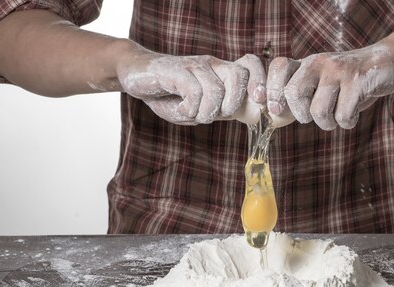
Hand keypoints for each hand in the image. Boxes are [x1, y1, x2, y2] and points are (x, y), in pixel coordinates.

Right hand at [116, 46, 264, 124]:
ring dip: (206, 111)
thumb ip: (217, 111)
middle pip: (238, 75)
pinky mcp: (175, 69)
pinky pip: (193, 91)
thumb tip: (236, 115)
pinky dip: (189, 108)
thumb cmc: (168, 93)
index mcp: (221, 72)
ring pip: (215, 89)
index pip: (250, 66)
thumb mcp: (197, 107)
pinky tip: (180, 109)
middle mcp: (211, 64)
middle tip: (212, 115)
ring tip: (191, 114)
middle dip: (231, 104)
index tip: (256, 105)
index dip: (258, 83)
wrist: (135, 73)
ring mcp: (193, 65)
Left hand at [266, 41, 393, 129]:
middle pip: (293, 94)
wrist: (389, 62)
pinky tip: (354, 113)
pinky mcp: (358, 81)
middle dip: (302, 115)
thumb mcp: (323, 82)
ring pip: (318, 111)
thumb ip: (301, 95)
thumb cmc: (350, 81)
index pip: (278, 67)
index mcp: (306, 63)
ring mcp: (338, 71)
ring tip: (338, 115)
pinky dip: (348, 122)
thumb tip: (275, 115)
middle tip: (314, 117)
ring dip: (328, 123)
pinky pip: (343, 115)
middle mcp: (319, 62)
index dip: (271, 91)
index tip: (275, 111)